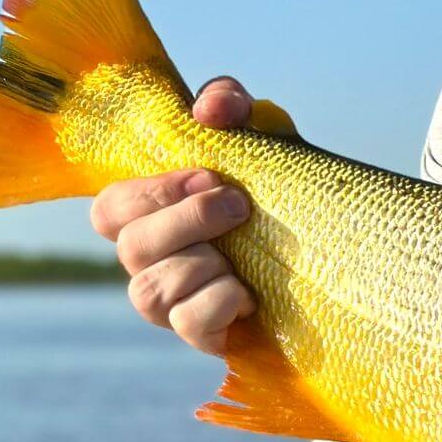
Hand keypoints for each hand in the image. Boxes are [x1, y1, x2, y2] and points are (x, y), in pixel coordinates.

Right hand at [89, 77, 256, 355]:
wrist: (331, 248)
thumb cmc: (278, 187)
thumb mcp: (261, 134)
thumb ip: (229, 103)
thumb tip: (207, 109)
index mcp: (154, 216)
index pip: (109, 209)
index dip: (151, 193)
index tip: (209, 177)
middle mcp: (153, 263)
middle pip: (129, 248)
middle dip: (188, 221)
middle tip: (239, 207)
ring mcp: (174, 306)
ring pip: (151, 291)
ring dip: (206, 264)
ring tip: (245, 256)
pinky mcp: (205, 337)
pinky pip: (191, 324)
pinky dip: (224, 302)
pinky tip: (252, 294)